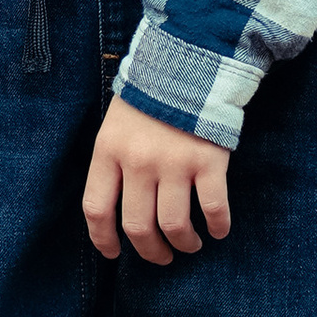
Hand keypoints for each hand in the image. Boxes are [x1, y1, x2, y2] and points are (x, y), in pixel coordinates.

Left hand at [83, 95, 231, 265]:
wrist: (189, 59)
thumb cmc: (150, 96)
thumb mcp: (116, 125)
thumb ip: (114, 162)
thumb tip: (117, 211)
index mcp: (109, 151)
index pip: (96, 209)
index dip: (103, 239)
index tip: (114, 253)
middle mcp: (138, 162)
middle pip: (138, 226)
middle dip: (151, 251)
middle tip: (160, 257)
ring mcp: (174, 162)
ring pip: (174, 225)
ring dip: (183, 244)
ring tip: (189, 245)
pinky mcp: (208, 160)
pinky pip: (214, 208)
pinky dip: (219, 226)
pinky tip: (219, 231)